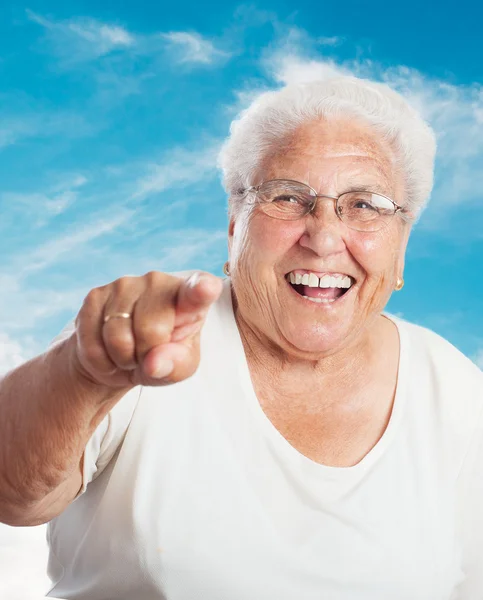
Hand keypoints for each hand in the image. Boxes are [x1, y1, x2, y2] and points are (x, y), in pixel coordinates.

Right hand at [70, 271, 222, 389]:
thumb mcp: (180, 367)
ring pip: (118, 337)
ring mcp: (125, 284)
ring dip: (122, 359)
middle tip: (147, 356)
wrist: (120, 357)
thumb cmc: (163, 357)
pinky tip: (109, 352)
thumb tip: (153, 363)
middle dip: (146, 355)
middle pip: (150, 330)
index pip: (199, 289)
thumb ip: (176, 365)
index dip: (202, 289)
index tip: (206, 288)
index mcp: (190, 296)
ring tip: (129, 354)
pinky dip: (101, 360)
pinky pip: (93, 342)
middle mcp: (159, 281)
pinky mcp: (95, 295)